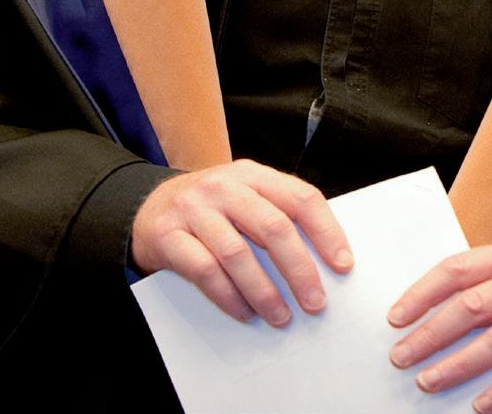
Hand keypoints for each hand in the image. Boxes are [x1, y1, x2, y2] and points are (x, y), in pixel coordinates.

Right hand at [130, 159, 352, 328]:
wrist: (147, 208)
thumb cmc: (211, 209)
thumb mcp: (245, 197)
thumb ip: (278, 215)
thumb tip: (325, 258)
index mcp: (252, 174)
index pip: (301, 197)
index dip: (327, 231)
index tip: (343, 265)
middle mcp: (224, 186)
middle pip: (273, 226)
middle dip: (299, 269)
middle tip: (316, 303)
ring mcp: (194, 209)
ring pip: (237, 253)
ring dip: (264, 291)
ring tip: (282, 317)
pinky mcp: (169, 236)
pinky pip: (205, 271)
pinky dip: (229, 296)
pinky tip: (245, 313)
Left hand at [386, 241, 491, 412]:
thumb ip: (486, 285)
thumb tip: (426, 315)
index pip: (460, 268)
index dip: (424, 293)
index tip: (396, 318)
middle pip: (474, 304)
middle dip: (433, 333)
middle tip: (403, 356)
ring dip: (459, 364)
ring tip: (430, 381)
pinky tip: (480, 403)